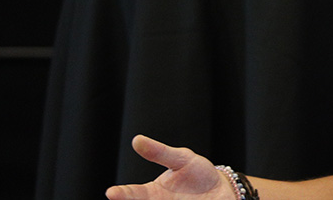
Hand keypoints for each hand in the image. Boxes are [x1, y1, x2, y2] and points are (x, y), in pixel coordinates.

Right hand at [105, 135, 234, 199]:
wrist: (220, 188)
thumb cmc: (196, 172)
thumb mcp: (181, 159)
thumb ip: (159, 153)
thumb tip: (137, 140)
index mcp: (152, 193)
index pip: (133, 194)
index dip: (122, 194)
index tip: (111, 192)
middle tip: (116, 196)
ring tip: (166, 199)